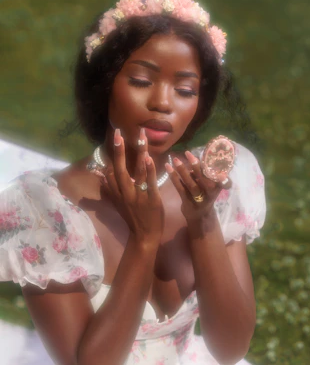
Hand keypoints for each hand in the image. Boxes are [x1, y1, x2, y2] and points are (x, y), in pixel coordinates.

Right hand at [101, 128, 164, 244]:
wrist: (144, 236)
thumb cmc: (132, 217)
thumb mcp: (117, 202)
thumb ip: (108, 188)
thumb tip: (99, 173)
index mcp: (117, 192)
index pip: (110, 171)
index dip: (113, 153)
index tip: (116, 135)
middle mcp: (125, 192)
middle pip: (120, 169)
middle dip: (119, 150)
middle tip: (119, 132)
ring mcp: (138, 195)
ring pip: (137, 172)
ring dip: (139, 154)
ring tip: (141, 137)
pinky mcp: (152, 199)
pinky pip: (149, 183)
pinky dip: (149, 171)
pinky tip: (150, 159)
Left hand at [165, 151, 231, 222]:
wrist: (199, 217)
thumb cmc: (204, 195)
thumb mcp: (209, 185)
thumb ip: (204, 174)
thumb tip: (194, 158)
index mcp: (217, 189)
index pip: (225, 184)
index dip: (225, 180)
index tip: (223, 174)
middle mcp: (210, 195)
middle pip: (205, 182)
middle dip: (197, 167)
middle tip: (188, 154)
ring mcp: (199, 200)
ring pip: (191, 185)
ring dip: (183, 171)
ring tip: (176, 160)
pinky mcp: (188, 203)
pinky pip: (180, 189)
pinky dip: (174, 178)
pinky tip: (168, 168)